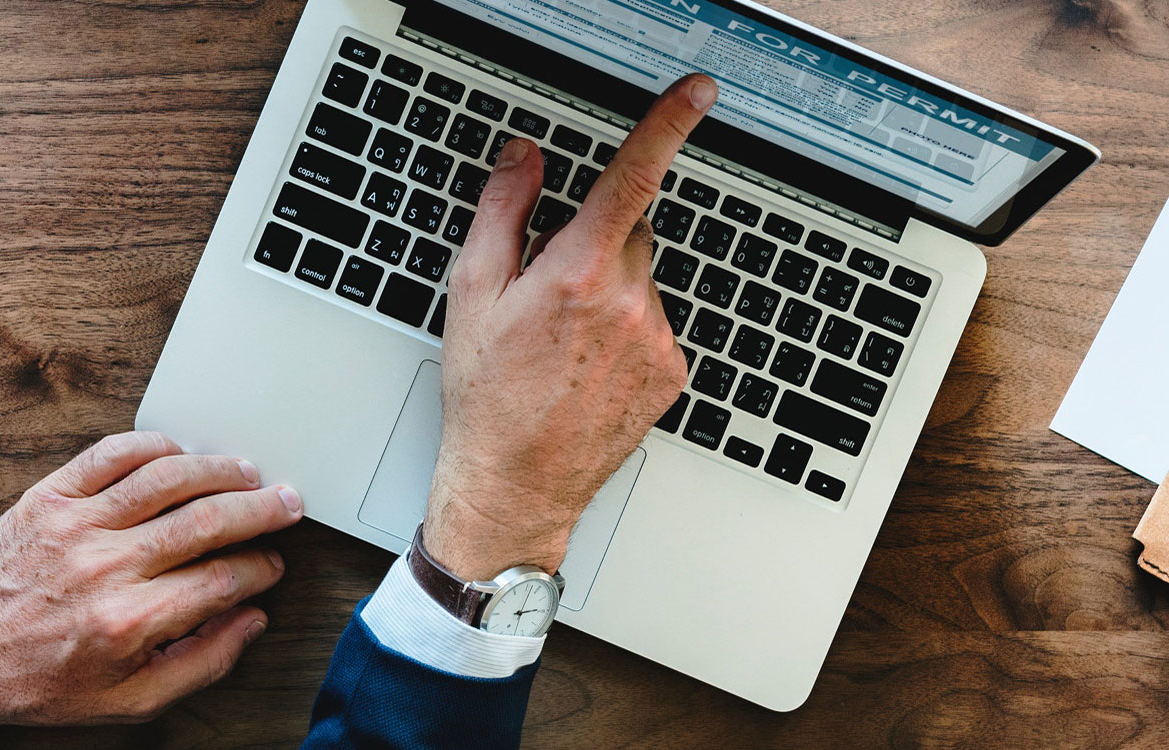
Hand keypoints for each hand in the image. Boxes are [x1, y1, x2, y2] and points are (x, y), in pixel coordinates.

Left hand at [0, 431, 302, 728]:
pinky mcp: (48, 497)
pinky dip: (152, 444)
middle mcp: (107, 566)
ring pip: (167, 477)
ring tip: (245, 471)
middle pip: (207, 520)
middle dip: (259, 509)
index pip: (222, 579)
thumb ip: (199, 664)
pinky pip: (110, 454)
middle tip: (286, 504)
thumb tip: (249, 623)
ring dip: (218, 469)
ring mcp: (76, 524)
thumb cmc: (36, 681)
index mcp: (130, 620)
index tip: (271, 565)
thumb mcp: (126, 701)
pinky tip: (178, 453)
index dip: (260, 569)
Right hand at [425, 74, 715, 580]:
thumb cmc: (485, 395)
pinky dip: (628, 331)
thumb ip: (503, 211)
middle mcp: (627, 302)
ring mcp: (656, 340)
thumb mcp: (472, 293)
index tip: (696, 94)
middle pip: (630, 231)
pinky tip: (587, 367)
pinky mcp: (671, 371)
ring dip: (612, 292)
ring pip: (643, 280)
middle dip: (595, 243)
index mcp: (576, 274)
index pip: (631, 178)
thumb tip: (524, 158)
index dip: (667, 125)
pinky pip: (656, 323)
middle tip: (548, 293)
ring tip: (564, 344)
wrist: (516, 484)